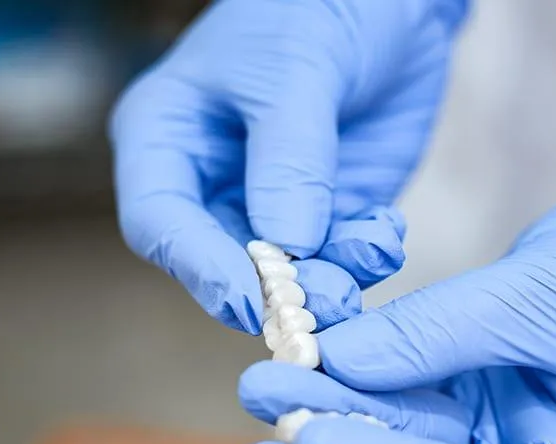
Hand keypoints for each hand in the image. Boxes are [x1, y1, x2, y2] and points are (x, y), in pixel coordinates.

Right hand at [110, 0, 468, 331]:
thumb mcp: (297, 69)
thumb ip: (290, 158)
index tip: (247, 301)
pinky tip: (387, 233)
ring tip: (370, 257)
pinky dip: (366, 255)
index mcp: (168, 136)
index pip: (159, 221)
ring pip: (288, 272)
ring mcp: (273, 202)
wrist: (395, 3)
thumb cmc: (321, 8)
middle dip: (277, 289)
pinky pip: (341, 256)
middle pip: (225, 263)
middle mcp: (213, 181)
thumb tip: (286, 248)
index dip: (198, 268)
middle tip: (326, 302)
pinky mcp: (329, 211)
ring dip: (331, 280)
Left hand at [228, 110, 555, 443]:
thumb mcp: (545, 292)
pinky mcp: (475, 404)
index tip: (311, 437)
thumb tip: (340, 361)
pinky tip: (299, 363)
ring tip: (260, 394)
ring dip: (330, 420)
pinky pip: (403, 402)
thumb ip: (440, 333)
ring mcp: (504, 443)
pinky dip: (354, 382)